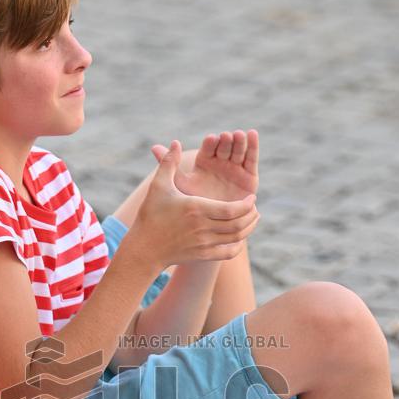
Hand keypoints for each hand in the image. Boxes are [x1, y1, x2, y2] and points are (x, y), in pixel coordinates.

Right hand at [130, 140, 259, 271]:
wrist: (144, 248)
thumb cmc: (150, 215)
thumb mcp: (158, 186)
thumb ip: (168, 163)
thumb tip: (176, 142)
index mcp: (196, 209)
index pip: (232, 209)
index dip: (246, 205)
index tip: (251, 198)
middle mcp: (202, 228)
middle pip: (238, 224)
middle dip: (251, 215)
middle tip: (254, 207)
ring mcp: (203, 244)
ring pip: (236, 238)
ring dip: (248, 228)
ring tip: (252, 218)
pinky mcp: (202, 255)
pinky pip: (228, 253)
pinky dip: (238, 246)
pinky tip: (240, 238)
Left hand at [151, 129, 258, 202]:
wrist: (211, 225)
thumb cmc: (192, 206)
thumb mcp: (179, 185)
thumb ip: (168, 165)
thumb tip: (153, 146)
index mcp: (204, 162)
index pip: (208, 149)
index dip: (210, 144)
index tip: (211, 139)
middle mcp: (220, 163)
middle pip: (224, 148)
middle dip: (226, 141)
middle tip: (227, 136)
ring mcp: (236, 168)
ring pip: (238, 151)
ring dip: (239, 141)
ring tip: (239, 134)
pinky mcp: (249, 176)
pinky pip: (251, 159)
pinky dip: (253, 146)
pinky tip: (253, 134)